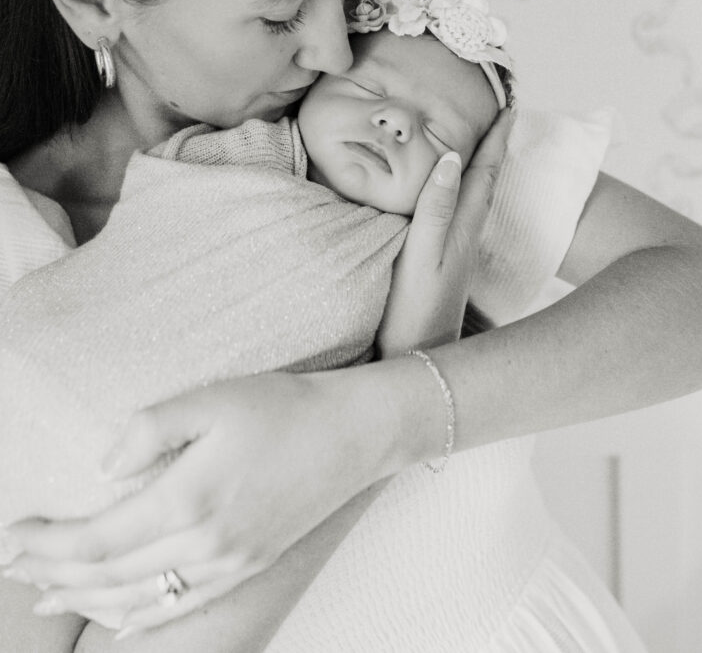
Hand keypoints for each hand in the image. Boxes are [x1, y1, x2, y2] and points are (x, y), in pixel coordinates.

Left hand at [3, 370, 380, 632]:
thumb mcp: (212, 399)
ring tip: (47, 596)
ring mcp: (228, 563)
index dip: (48, 546)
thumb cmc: (283, 408)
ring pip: (140, 600)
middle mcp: (204, 545)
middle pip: (109, 577)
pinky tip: (117, 618)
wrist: (353, 434)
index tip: (14, 537)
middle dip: (53, 576)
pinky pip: (181, 607)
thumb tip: (102, 468)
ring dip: (85, 601)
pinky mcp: (247, 566)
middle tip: (14, 568)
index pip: (97, 541)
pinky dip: (138, 617)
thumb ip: (150, 429)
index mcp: (189, 501)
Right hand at [377, 111, 510, 356]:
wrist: (418, 360)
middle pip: (486, 178)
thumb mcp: (421, 255)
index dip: (497, 137)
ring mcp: (458, 248)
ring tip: (483, 138)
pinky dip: (464, 187)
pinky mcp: (446, 261)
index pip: (485, 171)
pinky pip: (461, 209)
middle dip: (495, 143)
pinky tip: (456, 190)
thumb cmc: (415, 310)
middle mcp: (466, 234)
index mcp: (463, 227)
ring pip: (476, 194)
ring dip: (481, 163)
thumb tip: (453, 155)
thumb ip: (436, 207)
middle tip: (503, 111)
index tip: (510, 104)